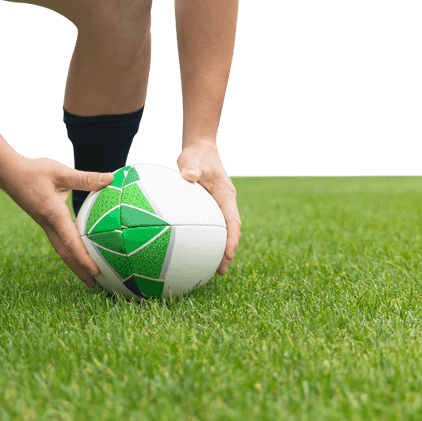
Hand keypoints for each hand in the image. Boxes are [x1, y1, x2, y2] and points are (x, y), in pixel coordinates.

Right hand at [0, 157, 112, 286]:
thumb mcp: (61, 172)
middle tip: (94, 285)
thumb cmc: (34, 171)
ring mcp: (44, 224)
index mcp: (54, 215)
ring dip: (73, 263)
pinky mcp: (43, 220)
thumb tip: (110, 178)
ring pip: (60, 249)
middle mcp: (48, 224)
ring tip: (86, 276)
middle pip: (65, 253)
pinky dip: (69, 251)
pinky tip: (76, 251)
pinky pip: (57, 240)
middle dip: (79, 270)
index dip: (84, 258)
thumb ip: (85, 178)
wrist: (8, 172)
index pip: (71, 242)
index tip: (95, 272)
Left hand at [177, 141, 239, 274]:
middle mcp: (224, 203)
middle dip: (227, 252)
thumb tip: (189, 177)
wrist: (199, 149)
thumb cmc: (197, 156)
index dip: (231, 240)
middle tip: (221, 271)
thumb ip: (191, 169)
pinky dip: (205, 239)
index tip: (228, 255)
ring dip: (217, 248)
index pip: (232, 222)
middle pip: (230, 232)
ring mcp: (217, 206)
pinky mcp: (208, 207)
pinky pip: (209, 225)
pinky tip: (193, 250)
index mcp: (226, 196)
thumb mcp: (193, 161)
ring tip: (210, 268)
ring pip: (221, 231)